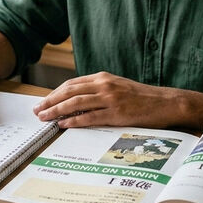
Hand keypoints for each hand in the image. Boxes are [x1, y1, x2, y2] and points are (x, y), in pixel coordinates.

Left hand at [33, 72, 186, 128]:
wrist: (165, 103)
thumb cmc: (141, 98)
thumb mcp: (118, 88)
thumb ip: (98, 91)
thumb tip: (76, 101)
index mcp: (103, 77)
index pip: (71, 84)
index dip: (54, 93)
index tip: (43, 101)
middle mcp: (104, 85)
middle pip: (69, 91)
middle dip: (50, 101)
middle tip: (37, 110)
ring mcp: (111, 98)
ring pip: (76, 102)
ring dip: (57, 110)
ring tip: (45, 117)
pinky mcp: (117, 113)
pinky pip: (90, 117)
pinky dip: (74, 120)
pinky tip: (63, 124)